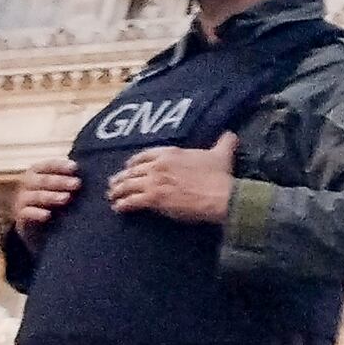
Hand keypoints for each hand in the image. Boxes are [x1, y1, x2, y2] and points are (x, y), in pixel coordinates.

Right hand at [10, 156, 81, 246]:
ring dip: (51, 196)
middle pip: (42, 180)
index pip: (47, 165)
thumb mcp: (58, 187)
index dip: (60, 165)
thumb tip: (91, 171)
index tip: (76, 167)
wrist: (36, 225)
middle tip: (77, 184)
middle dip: (60, 181)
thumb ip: (68, 179)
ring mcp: (22, 200)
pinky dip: (37, 214)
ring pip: (35, 196)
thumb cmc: (51, 199)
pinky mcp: (21, 217)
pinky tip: (47, 215)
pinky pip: (27, 214)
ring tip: (66, 198)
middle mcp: (27, 184)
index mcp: (36, 172)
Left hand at [106, 131, 238, 224]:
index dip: (133, 162)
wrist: (220, 195)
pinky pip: (131, 201)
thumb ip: (224, 142)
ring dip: (117, 191)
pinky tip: (118, 209)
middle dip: (121, 178)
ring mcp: (154, 182)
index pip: (144, 155)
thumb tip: (231, 135)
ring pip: (128, 185)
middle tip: (114, 184)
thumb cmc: (219, 176)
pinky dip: (122, 205)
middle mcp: (158, 165)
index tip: (128, 166)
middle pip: (132, 171)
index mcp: (171, 153)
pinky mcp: (154, 199)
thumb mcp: (222, 154)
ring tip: (112, 196)